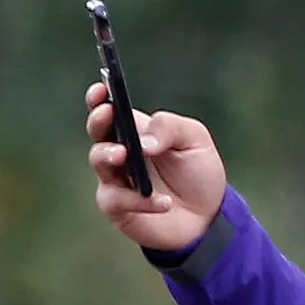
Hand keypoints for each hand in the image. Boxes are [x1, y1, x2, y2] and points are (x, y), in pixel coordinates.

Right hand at [84, 82, 228, 255]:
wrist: (207, 216)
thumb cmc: (197, 172)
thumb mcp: (195, 140)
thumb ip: (170, 128)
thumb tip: (144, 142)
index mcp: (135, 130)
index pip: (109, 109)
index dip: (100, 98)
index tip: (101, 88)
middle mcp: (119, 152)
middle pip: (97, 131)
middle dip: (99, 121)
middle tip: (108, 115)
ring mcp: (115, 179)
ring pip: (100, 162)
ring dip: (108, 155)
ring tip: (125, 155)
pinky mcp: (118, 207)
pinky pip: (120, 201)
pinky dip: (141, 200)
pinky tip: (165, 202)